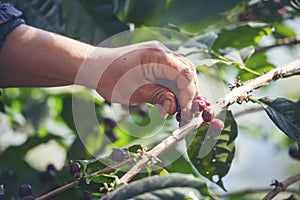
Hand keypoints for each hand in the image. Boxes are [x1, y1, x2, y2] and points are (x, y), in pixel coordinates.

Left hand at [81, 41, 198, 115]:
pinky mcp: (156, 60)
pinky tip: (170, 100)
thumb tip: (175, 107)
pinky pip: (172, 73)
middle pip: (187, 72)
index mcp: (156, 56)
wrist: (94, 67)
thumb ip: (158, 97)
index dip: (189, 94)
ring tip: (178, 109)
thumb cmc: (110, 78)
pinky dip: (174, 87)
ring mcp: (159, 54)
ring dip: (183, 91)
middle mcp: (161, 51)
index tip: (186, 112)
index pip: (184, 74)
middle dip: (189, 93)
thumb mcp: (134, 92)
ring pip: (182, 73)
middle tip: (185, 113)